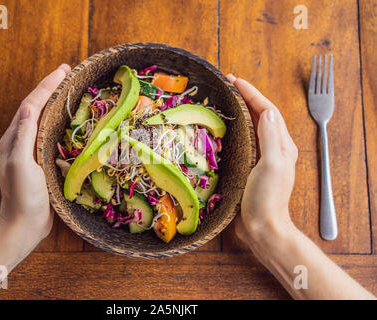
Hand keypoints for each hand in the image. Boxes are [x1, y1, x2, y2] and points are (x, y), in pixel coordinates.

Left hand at [0, 64, 70, 241]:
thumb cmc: (23, 196)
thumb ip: (23, 136)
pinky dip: (61, 120)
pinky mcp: (42, 160)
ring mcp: (32, 150)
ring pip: (45, 119)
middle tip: (68, 73)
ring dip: (56, 101)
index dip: (46, 86)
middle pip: (37, 107)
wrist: (25, 224)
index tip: (63, 70)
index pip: (31, 104)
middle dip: (51, 88)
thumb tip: (28, 106)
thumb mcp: (21, 164)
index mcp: (14, 139)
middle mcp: (22, 141)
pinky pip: (52, 133)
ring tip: (71, 89)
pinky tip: (71, 120)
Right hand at [226, 74, 298, 242]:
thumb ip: (271, 138)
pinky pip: (242, 142)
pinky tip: (220, 130)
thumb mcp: (271, 165)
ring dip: (238, 112)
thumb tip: (267, 110)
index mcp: (281, 145)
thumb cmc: (267, 199)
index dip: (251, 93)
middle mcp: (273, 149)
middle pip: (259, 115)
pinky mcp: (249, 168)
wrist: (262, 228)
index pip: (267, 110)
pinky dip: (233, 130)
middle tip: (225, 86)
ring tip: (222, 102)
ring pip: (250, 127)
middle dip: (244, 98)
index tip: (234, 80)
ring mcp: (261, 159)